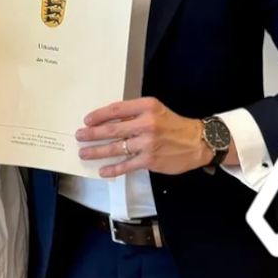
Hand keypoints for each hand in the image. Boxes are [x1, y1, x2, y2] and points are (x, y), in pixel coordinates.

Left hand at [74, 97, 214, 177]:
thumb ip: (135, 114)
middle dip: (92, 133)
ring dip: (97, 151)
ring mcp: (147, 143)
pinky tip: (103, 171)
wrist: (197, 142)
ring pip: (115, 148)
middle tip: (80, 135)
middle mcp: (146, 123)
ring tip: (84, 153)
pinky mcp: (149, 160)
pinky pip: (126, 165)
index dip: (99, 115)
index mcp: (146, 107)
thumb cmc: (174, 125)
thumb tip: (110, 121)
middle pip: (112, 129)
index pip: (116, 110)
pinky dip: (113, 169)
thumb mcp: (156, 110)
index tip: (87, 119)